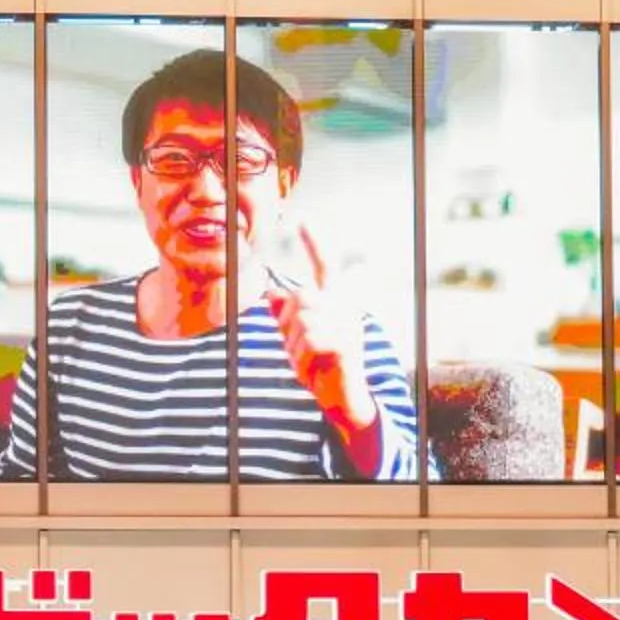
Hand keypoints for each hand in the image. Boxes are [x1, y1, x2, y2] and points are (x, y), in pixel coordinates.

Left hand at [263, 226, 385, 465]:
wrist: (342, 399)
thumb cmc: (321, 366)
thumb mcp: (297, 338)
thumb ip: (286, 315)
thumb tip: (271, 292)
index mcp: (335, 304)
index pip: (325, 268)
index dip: (315, 244)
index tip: (304, 220)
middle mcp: (344, 310)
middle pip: (302, 295)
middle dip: (288, 322)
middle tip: (296, 344)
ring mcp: (347, 326)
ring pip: (302, 318)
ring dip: (294, 343)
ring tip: (306, 358)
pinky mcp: (345, 345)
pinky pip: (310, 339)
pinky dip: (302, 356)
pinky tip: (311, 367)